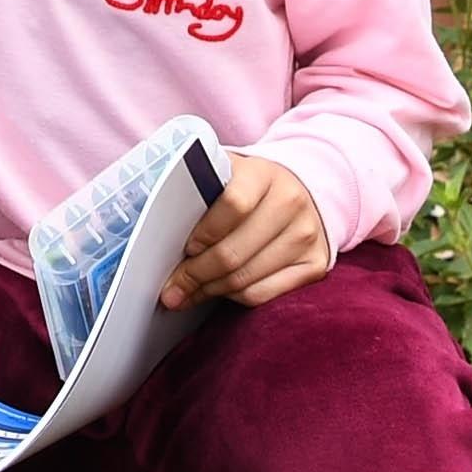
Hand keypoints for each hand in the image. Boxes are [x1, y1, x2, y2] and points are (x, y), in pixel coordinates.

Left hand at [162, 153, 330, 310]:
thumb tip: (155, 227)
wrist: (301, 189)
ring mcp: (307, 235)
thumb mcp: (227, 175)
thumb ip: (199, 192)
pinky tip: (219, 292)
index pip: (233, 205)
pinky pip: (264, 295)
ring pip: (246, 279)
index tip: (185, 248)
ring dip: (210, 291)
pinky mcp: (315, 263)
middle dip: (195, 275)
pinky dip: (234, 298)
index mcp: (263, 173)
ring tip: (188, 293)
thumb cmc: (250, 187)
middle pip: (235, 252)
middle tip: (171, 290)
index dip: (204, 232)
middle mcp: (291, 202)